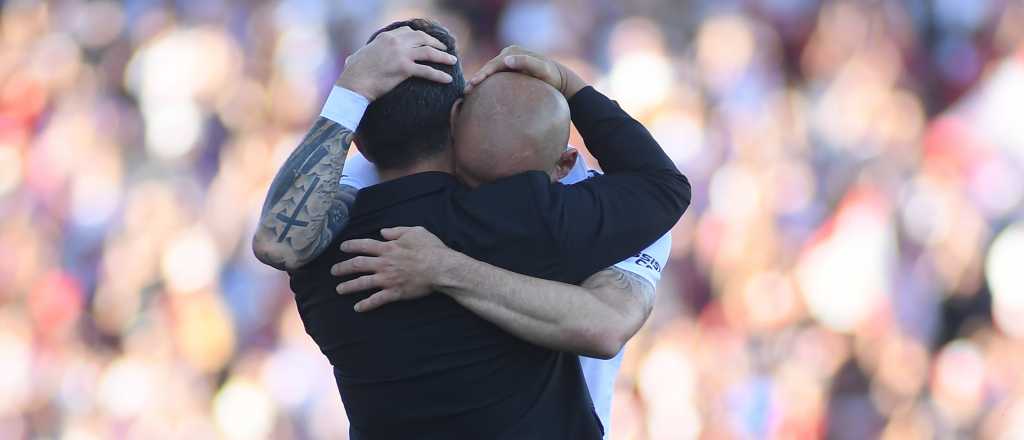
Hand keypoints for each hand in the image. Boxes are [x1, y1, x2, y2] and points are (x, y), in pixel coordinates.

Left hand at [331, 226, 452, 311]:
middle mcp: (384, 263)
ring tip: (339, 289)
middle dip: (343, 267)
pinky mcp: (395, 292)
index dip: (351, 246)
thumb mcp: (415, 231)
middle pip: (357, 265)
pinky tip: (357, 308)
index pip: (364, 245)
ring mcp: (388, 279)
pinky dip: (366, 305)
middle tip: (334, 271)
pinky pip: (377, 300)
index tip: (342, 247)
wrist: (440, 268)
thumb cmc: (430, 248)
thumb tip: (383, 232)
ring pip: (362, 283)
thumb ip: (397, 231)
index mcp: (388, 248)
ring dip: (349, 286)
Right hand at [337, 26, 457, 100]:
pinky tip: (447, 79)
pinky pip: (427, 71)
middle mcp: (395, 42)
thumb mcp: (358, 56)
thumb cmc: (353, 74)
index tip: (428, 40)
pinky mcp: (404, 69)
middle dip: (436, 43)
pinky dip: (439, 75)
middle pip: (422, 38)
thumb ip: (363, 54)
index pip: (408, 31)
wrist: (353, 85)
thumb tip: (351, 58)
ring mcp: (401, 54)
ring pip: (428, 52)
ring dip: (443, 56)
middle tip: (445, 48)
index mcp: (386, 37)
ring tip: (452, 61)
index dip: (421, 35)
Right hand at [465, 45, 585, 97]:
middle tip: (466, 92)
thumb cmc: (552, 77)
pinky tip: (479, 94)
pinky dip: (486, 83)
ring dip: (479, 81)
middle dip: (476, 79)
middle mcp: (508, 54)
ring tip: (468, 95)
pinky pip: (495, 76)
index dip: (482, 74)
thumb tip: (506, 60)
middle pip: (489, 67)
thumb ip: (526, 62)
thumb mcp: (541, 70)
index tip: (474, 84)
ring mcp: (508, 61)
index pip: (494, 64)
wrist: (560, 80)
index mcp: (513, 52)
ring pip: (490, 72)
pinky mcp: (509, 69)